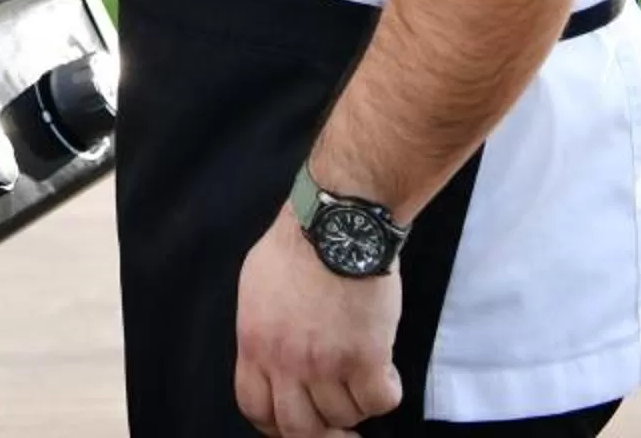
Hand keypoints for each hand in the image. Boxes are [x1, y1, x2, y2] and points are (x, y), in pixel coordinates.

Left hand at [233, 213, 402, 437]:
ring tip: (362, 375)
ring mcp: (325, 363)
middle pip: (298, 428)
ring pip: (344, 415)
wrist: (336, 223)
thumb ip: (263, 333)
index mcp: (254, 344)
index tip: (295, 424)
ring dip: (357, 403)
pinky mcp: (365, 357)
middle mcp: (286, 361)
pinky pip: (379, 402)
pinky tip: (384, 370)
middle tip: (341, 427)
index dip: (276, 425)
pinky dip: (386, 392)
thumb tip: (271, 361)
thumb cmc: (298, 246)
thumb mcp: (257, 290)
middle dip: (321, 432)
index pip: (255, 409)